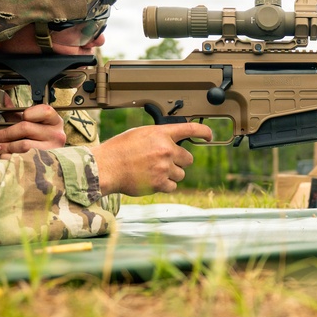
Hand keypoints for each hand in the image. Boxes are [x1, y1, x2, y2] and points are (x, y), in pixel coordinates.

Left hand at [0, 104, 67, 157]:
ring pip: (24, 145)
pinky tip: (3, 156)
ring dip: (5, 146)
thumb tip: (0, 98)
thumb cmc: (40, 139)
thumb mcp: (31, 124)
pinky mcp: (45, 163)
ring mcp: (52, 150)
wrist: (51, 162)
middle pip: (26, 128)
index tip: (16, 118)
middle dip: (6, 133)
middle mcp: (56, 135)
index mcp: (54, 121)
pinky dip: (9, 158)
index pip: (43, 111)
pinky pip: (22, 159)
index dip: (27, 113)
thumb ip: (16, 112)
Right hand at [91, 123, 212, 195]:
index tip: (209, 135)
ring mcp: (164, 167)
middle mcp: (166, 149)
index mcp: (161, 134)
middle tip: (164, 162)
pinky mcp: (160, 183)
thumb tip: (170, 142)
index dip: (204, 132)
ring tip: (154, 172)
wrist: (106, 167)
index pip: (190, 129)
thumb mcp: (139, 134)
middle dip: (179, 161)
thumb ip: (158, 136)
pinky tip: (152, 180)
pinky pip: (173, 186)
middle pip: (188, 158)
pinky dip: (165, 185)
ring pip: (181, 174)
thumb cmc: (119, 150)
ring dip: (171, 174)